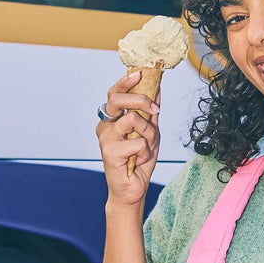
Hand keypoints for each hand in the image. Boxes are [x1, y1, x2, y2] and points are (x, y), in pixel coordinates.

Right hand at [96, 71, 159, 206]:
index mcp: (112, 119)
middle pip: (117, 99)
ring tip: (146, 147)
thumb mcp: (150, 133)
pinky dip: (145, 151)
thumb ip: (151, 113)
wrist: (133, 190)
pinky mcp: (110, 153)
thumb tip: (158, 89)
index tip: (139, 73)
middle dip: (139, 99)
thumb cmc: (138, 161)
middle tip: (154, 109)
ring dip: (148, 133)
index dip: (125, 81)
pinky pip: (137, 142)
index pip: (114, 93)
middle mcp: (105, 126)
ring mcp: (106, 139)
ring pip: (133, 121)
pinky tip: (138, 161)